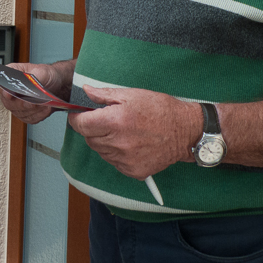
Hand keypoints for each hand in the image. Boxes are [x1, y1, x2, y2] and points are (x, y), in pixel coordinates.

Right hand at [0, 62, 65, 124]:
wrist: (57, 85)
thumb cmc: (46, 75)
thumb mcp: (42, 71)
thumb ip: (33, 77)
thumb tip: (28, 84)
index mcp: (10, 76)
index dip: (1, 90)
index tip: (9, 94)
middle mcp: (10, 92)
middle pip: (8, 102)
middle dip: (23, 103)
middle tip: (35, 102)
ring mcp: (16, 105)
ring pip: (20, 113)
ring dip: (34, 110)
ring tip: (45, 103)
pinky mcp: (25, 114)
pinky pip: (30, 119)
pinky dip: (40, 115)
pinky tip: (47, 108)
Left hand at [66, 85, 200, 178]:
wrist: (185, 131)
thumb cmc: (160, 109)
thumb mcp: (131, 94)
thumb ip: (104, 95)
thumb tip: (85, 91)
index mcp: (115, 122)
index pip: (81, 125)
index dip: (77, 118)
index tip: (80, 115)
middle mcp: (118, 143)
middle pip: (89, 138)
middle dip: (93, 129)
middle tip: (108, 121)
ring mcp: (125, 160)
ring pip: (101, 151)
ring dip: (105, 142)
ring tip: (123, 132)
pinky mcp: (133, 171)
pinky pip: (114, 162)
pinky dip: (117, 153)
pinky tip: (131, 143)